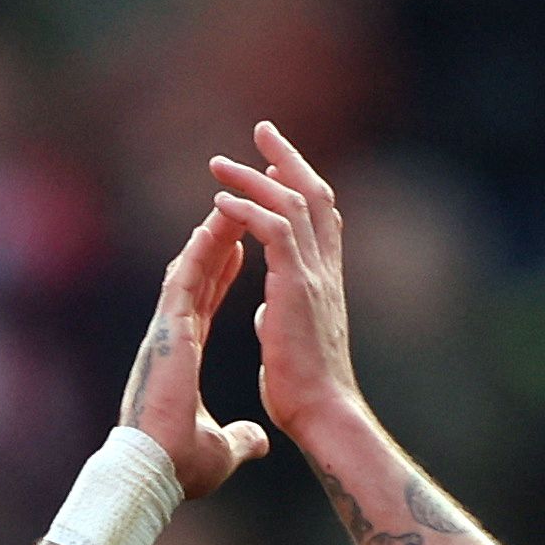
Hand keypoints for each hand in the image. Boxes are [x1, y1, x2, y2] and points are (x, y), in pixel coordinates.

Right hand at [120, 206, 271, 500]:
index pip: (204, 305)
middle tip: (239, 207)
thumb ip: (239, 438)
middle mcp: (172, 338)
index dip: (222, 274)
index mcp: (181, 358)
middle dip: (219, 242)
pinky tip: (216, 224)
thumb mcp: (221, 449)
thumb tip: (258, 442)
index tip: (240, 249)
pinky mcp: (167, 332)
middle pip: (199, 277)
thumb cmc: (177, 465)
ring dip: (212, 235)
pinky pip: (185, 280)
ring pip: (191, 270)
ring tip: (232, 201)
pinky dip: (200, 250)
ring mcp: (167, 332)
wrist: (154, 472)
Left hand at [210, 122, 363, 437]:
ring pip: (290, 205)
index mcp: (323, 281)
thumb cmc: (306, 392)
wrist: (322, 413)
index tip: (275, 161)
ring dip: (255, 179)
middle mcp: (324, 270)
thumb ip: (285, 316)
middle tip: (261, 130)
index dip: (298, 183)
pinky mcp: (296, 288)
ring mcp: (313, 276)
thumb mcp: (292, 341)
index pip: (318, 217)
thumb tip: (272, 309)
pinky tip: (221, 202)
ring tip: (219, 165)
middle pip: (313, 194)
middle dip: (286, 158)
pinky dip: (247, 212)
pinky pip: (274, 233)